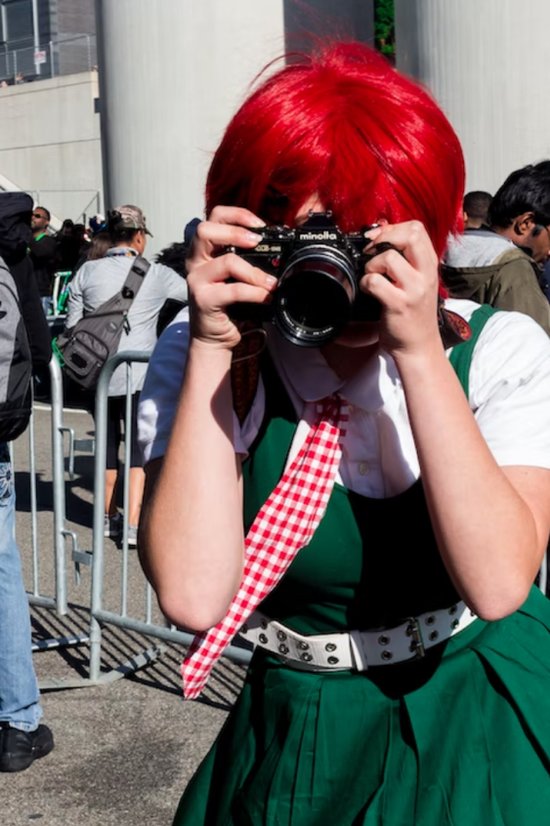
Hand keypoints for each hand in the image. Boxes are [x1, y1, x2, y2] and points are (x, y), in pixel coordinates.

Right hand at [186, 206, 276, 349]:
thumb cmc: (227, 305)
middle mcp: (196, 261)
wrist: (214, 337)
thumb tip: (279, 250)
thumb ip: (247, 259)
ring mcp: (197, 280)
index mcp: (204, 250)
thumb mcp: (235, 276)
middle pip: (206, 230)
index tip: (259, 224)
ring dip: (254, 270)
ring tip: (270, 281)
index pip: (214, 218)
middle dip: (236, 231)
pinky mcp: (203, 300)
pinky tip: (265, 296)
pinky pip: (233, 290)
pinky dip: (254, 292)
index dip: (237, 214)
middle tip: (257, 242)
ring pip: (226, 261)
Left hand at [360, 221, 441, 358]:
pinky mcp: (399, 305)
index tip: (380, 239)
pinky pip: (374, 282)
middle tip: (373, 253)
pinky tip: (369, 292)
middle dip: (384, 238)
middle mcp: (425, 274)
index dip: (393, 229)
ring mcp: (414, 290)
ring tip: (372, 276)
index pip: (417, 228)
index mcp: (429, 265)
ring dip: (371, 264)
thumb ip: (405, 259)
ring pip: (388, 257)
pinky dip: (365, 283)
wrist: (418, 346)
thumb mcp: (417, 281)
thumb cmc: (413, 314)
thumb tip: (381, 233)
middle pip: (409, 235)